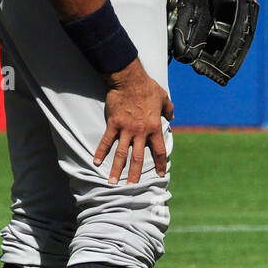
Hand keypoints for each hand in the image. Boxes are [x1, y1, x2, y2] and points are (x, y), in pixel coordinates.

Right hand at [94, 61, 173, 185]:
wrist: (130, 79)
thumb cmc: (147, 87)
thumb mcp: (164, 97)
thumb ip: (169, 109)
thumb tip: (171, 117)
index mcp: (153, 127)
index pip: (158, 150)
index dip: (160, 163)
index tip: (161, 174)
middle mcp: (140, 132)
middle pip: (138, 158)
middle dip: (136, 174)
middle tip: (132, 187)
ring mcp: (126, 129)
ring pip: (121, 153)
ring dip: (117, 169)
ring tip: (112, 182)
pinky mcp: (114, 124)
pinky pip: (107, 141)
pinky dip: (101, 151)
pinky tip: (96, 162)